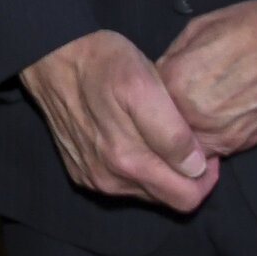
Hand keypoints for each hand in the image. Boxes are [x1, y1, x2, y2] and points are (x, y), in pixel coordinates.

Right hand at [19, 30, 217, 211]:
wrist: (52, 56)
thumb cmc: (103, 63)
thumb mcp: (146, 85)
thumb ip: (172, 133)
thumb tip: (195, 168)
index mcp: (128, 161)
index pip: (187, 198)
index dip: (205, 177)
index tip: (205, 148)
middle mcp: (109, 180)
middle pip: (166, 198)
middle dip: (183, 174)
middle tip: (186, 138)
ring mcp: (92, 178)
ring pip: (144, 191)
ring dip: (158, 169)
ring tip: (158, 133)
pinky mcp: (80, 171)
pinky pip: (120, 183)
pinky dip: (134, 166)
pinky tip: (132, 135)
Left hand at [156, 0, 256, 158]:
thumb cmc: (254, 26)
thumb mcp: (198, 29)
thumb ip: (173, 58)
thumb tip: (160, 74)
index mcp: (177, 82)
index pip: (143, 99)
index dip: (147, 92)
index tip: (153, 86)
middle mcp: (195, 115)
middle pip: (161, 129)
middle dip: (162, 117)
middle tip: (174, 100)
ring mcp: (222, 134)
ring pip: (186, 146)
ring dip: (185, 133)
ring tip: (198, 107)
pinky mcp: (245, 143)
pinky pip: (214, 148)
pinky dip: (210, 138)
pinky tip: (218, 115)